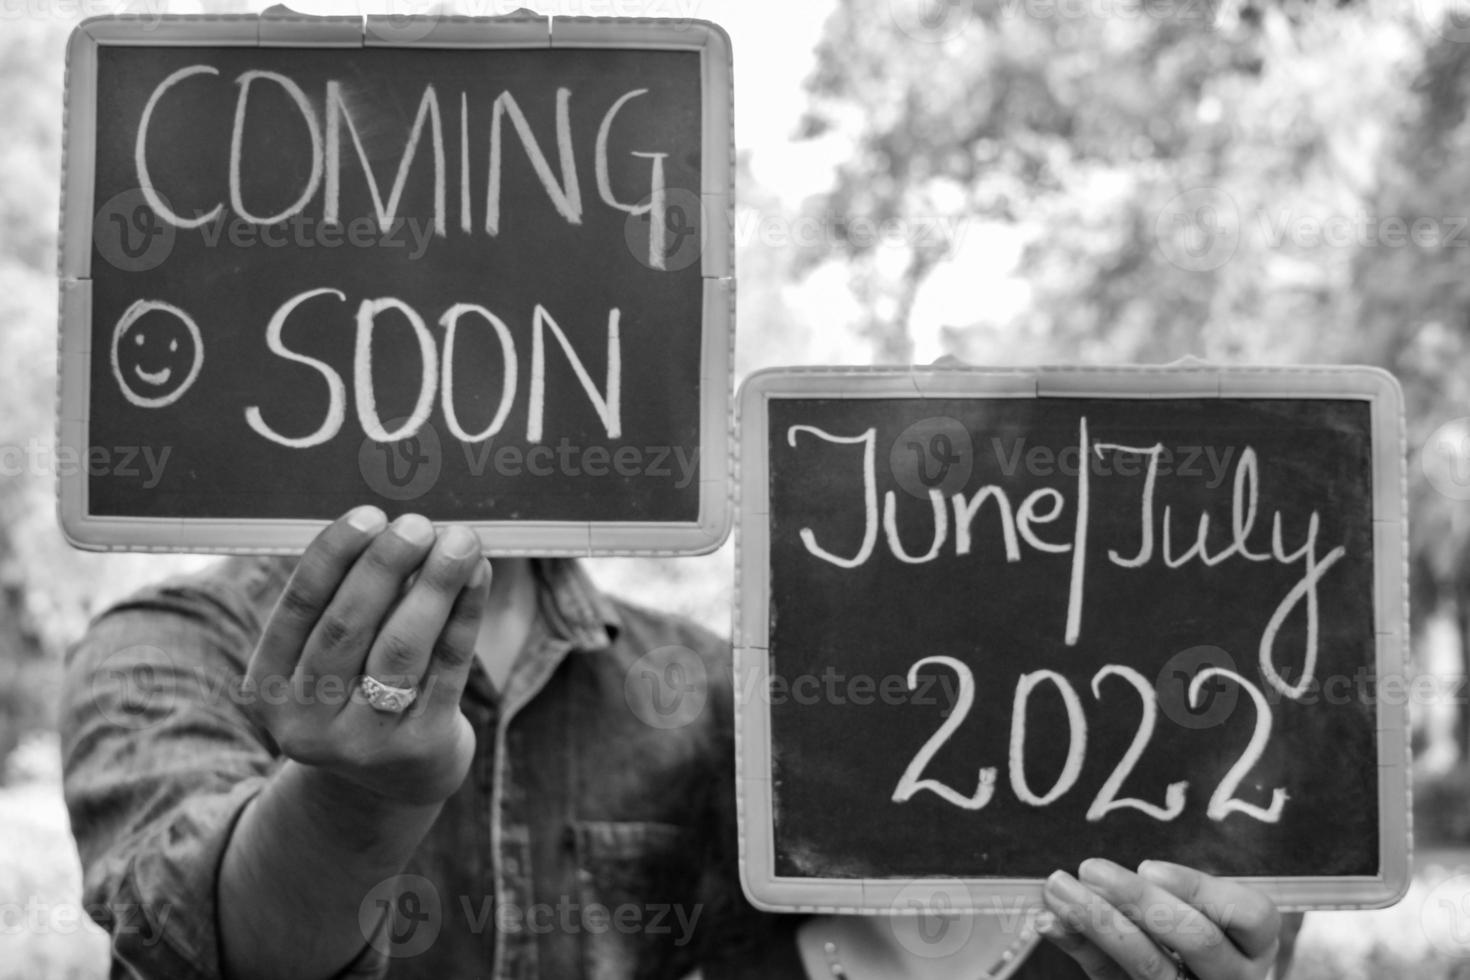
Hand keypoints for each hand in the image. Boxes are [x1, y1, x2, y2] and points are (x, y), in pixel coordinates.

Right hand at [244, 506, 488, 806]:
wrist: (394, 778)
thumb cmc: (358, 689)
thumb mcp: (329, 659)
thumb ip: (346, 600)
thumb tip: (392, 525)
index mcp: (269, 687)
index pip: (299, 610)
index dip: (332, 557)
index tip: (368, 515)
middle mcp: (307, 721)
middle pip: (347, 628)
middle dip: (384, 567)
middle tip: (417, 524)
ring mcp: (364, 741)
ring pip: (401, 648)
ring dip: (433, 586)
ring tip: (459, 540)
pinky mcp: (420, 746)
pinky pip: (447, 667)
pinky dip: (465, 614)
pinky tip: (478, 575)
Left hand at [1038, 859, 1279, 979]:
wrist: (1194, 975)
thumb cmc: (1202, 929)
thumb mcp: (1208, 908)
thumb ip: (1176, 890)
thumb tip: (1113, 875)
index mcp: (1257, 944)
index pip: (1250, 916)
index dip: (1200, 889)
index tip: (1149, 866)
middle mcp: (1236, 977)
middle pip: (1196, 940)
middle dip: (1140, 900)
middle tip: (1092, 868)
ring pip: (1150, 966)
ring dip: (1098, 921)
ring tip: (1059, 887)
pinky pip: (1111, 978)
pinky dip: (1078, 947)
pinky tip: (1050, 922)